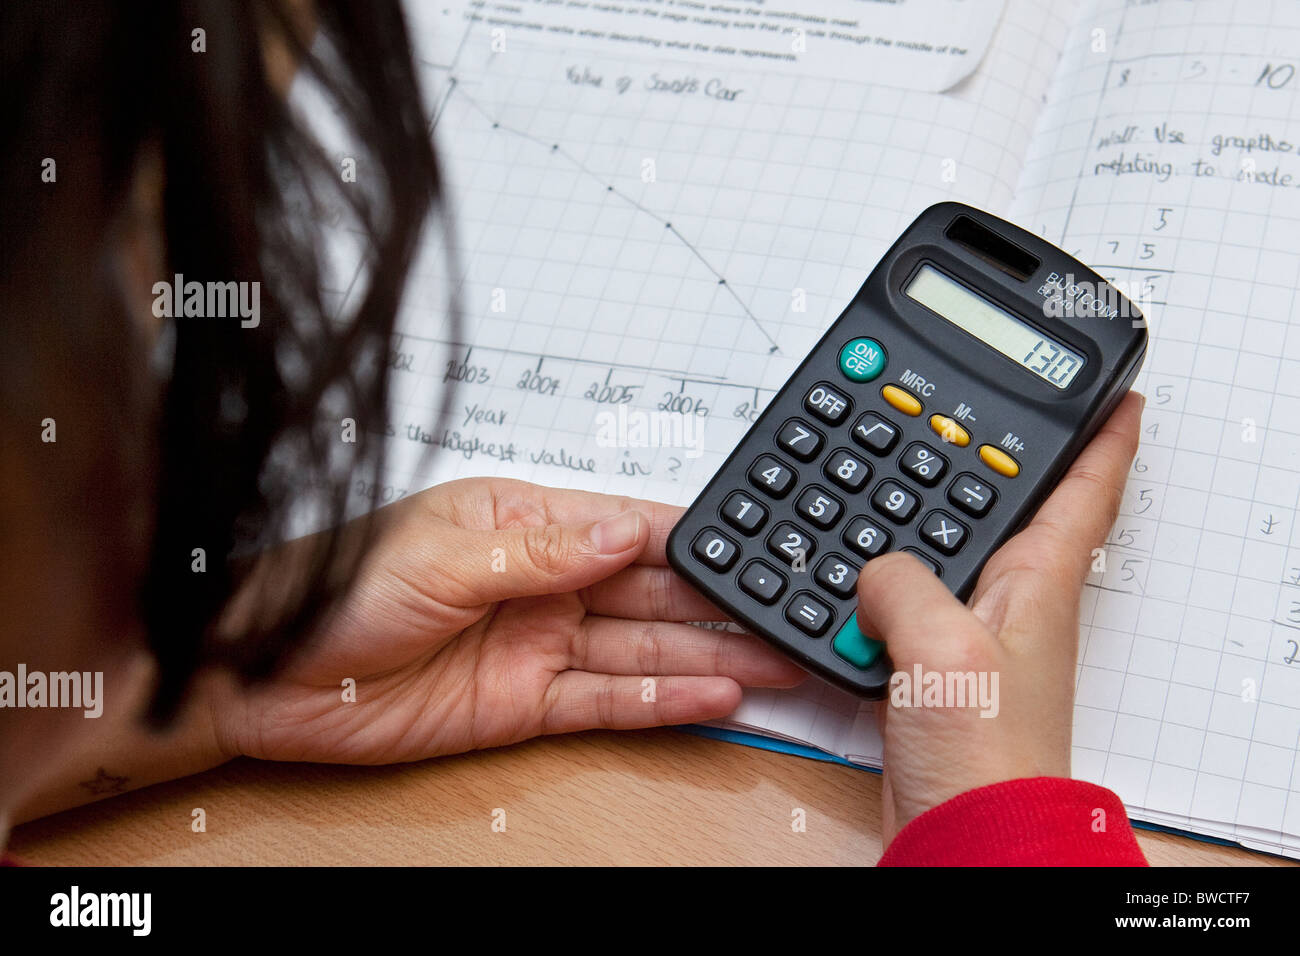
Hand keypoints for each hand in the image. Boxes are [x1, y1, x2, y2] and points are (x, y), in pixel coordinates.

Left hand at [213, 478, 804, 763]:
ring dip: (710, 655)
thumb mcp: (443, 552)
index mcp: (524, 522)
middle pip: (652, 590)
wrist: (261, 674)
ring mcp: (538, 644)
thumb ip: (541, 551)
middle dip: (721, 601)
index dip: (696, 536)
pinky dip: (661, 700)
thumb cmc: (334, 586)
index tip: (758, 542)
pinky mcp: (524, 703)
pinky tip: (712, 697)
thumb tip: (623, 530)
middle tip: (789, 610)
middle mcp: (542, 582)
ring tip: (777, 658)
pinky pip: (607, 700)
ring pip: (643, 647)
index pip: (629, 524)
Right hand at [856, 391, 1143, 841]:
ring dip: (912, 521)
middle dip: (983, 460)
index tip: (1116, 394)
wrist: (965, 831)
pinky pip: (901, 603)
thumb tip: (871, 569)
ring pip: (941, 551)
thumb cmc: (986, 754)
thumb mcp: (945, 646)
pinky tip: (846, 580)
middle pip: (1004, 508)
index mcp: (1039, 580)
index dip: (1104, 435)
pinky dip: (872, 585)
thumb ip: (904, 582)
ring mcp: (972, 633)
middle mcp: (1012, 600)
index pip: (1088, 487)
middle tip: (961, 416)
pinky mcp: (932, 666)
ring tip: (882, 484)